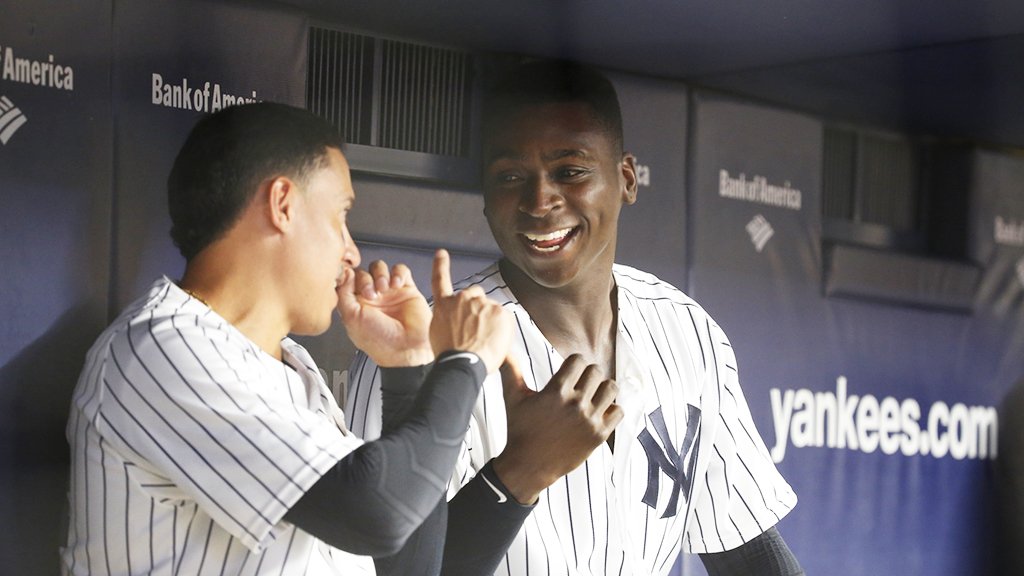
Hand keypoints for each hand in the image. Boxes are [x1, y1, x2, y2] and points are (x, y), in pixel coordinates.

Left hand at [336, 260, 433, 366]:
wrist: (406, 349)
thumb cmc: (380, 341)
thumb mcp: (351, 318)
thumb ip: (343, 294)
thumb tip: (344, 274)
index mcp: (356, 304)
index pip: (348, 280)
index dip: (349, 278)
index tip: (352, 281)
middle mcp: (372, 298)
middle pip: (364, 272)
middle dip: (366, 279)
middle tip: (372, 293)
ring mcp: (389, 293)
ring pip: (381, 268)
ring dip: (381, 274)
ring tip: (385, 288)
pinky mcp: (407, 290)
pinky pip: (401, 270)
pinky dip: (398, 273)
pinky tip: (397, 284)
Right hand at [428, 249, 511, 372]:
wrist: (461, 363)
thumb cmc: (450, 356)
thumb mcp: (438, 333)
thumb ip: (449, 320)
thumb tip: (461, 322)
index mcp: (444, 305)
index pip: (440, 280)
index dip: (441, 266)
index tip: (441, 253)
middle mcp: (461, 299)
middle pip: (474, 294)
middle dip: (477, 306)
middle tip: (477, 327)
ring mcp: (481, 303)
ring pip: (490, 308)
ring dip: (490, 320)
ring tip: (484, 340)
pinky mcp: (499, 311)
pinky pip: (504, 318)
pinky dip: (502, 328)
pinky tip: (494, 341)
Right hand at [491, 354, 622, 503]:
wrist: (529, 467)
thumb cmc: (520, 429)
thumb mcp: (512, 398)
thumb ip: (510, 370)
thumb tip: (502, 348)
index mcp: (556, 392)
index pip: (578, 360)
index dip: (574, 363)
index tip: (569, 373)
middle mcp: (575, 404)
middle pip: (596, 371)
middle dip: (588, 375)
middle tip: (580, 385)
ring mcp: (589, 420)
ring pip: (611, 388)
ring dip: (603, 389)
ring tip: (593, 396)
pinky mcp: (599, 436)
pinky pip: (619, 411)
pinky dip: (612, 409)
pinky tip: (599, 412)